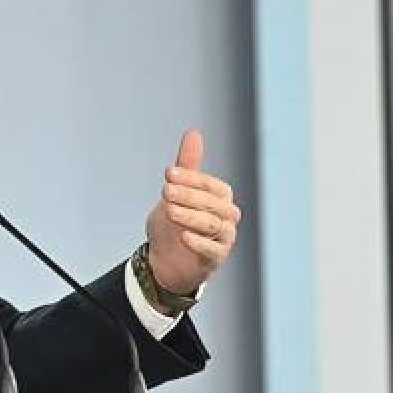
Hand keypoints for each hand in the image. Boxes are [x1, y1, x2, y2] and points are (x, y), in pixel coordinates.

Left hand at [144, 129, 239, 295]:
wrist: (165, 258)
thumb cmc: (174, 221)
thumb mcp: (176, 191)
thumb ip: (187, 165)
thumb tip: (193, 132)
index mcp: (220, 198)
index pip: (212, 185)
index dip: (191, 178)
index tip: (168, 173)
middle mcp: (227, 217)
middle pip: (214, 204)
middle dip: (189, 196)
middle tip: (165, 191)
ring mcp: (224, 239)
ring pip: (213, 225)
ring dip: (191, 217)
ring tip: (169, 211)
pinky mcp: (215, 259)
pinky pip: (213, 251)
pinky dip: (199, 243)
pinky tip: (183, 236)